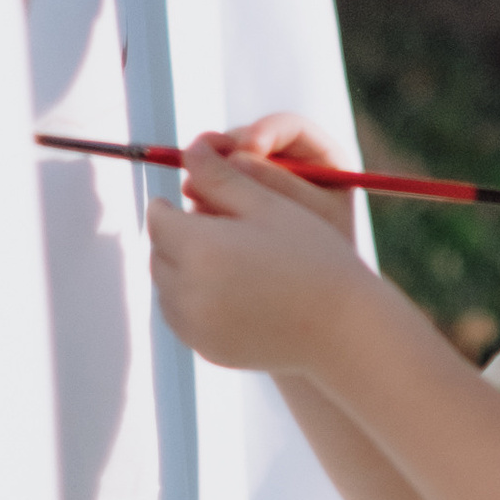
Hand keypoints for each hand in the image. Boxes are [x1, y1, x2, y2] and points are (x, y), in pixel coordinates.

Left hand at [145, 129, 368, 374]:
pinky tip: (225, 287)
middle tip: (204, 222)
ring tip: (217, 254)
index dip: (170, 202)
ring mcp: (195, 327)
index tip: (189, 195)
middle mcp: (188, 292)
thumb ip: (221, 176)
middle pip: (157, 252)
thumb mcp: (267, 205)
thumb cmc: (312, 256)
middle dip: (174, 234)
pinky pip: (182, 317)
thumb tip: (188, 149)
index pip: (158, 217)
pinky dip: (191, 299)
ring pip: (166, 287)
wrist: (341, 328)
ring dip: (179, 267)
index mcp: (199, 248)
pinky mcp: (206, 350)